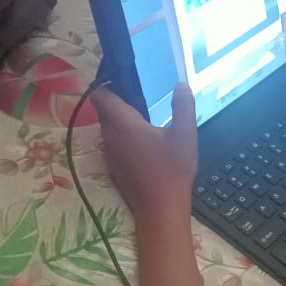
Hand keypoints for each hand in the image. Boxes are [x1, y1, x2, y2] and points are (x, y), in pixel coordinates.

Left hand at [93, 83, 196, 218]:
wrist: (160, 208)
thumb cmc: (172, 169)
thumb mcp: (185, 134)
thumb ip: (182, 106)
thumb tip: (181, 85)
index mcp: (123, 123)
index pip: (101, 95)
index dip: (107, 83)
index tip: (122, 77)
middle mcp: (110, 135)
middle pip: (104, 110)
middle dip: (116, 100)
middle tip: (138, 94)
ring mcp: (110, 153)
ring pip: (108, 127)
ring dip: (120, 119)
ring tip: (142, 115)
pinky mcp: (114, 166)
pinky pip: (114, 142)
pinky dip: (123, 136)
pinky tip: (143, 140)